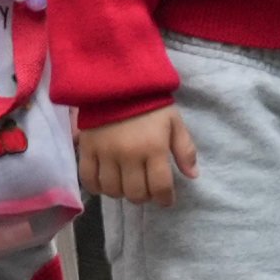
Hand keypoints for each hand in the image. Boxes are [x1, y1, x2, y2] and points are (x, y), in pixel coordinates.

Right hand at [77, 104, 197, 205]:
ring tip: (127, 185)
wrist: (118, 80)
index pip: (160, 187)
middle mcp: (129, 155)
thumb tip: (192, 176)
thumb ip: (185, 150)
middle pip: (135, 193)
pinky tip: (106, 183)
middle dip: (144, 196)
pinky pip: (89, 180)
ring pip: (113, 190)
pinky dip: (98, 188)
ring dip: (122, 193)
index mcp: (153, 148)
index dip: (164, 199)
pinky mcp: (87, 149)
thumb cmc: (150, 103)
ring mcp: (106, 154)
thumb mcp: (174, 122)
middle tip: (146, 189)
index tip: (166, 199)